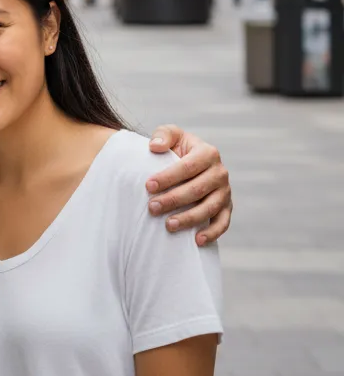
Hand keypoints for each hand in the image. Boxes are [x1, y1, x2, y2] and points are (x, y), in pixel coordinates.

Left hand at [146, 126, 230, 245]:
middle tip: (152, 208)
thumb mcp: (171, 135)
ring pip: (209, 208)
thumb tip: (154, 147)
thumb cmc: (177, 149)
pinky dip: (212, 233)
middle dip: (173, 200)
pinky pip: (223, 223)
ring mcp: (225, 192)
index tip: (148, 186)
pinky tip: (196, 240)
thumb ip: (163, 135)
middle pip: (197, 189)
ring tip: (168, 225)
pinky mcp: (227, 208)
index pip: (188, 167)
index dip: (168, 177)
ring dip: (189, 219)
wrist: (189, 164)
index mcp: (208, 152)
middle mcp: (220, 172)